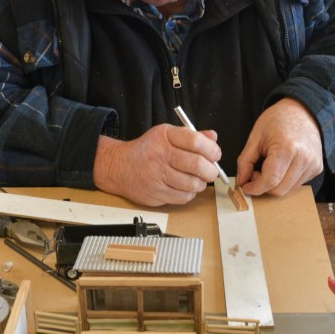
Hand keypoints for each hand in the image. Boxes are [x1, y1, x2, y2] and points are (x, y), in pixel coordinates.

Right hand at [93, 125, 221, 205]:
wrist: (119, 167)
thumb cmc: (147, 150)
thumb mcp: (166, 135)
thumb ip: (191, 136)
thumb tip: (213, 138)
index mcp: (164, 136)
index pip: (196, 141)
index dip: (212, 150)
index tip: (215, 155)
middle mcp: (160, 155)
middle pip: (197, 164)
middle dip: (211, 170)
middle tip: (211, 171)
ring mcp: (157, 176)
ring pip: (193, 184)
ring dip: (201, 184)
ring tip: (197, 179)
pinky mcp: (156, 194)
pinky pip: (183, 197)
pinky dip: (189, 194)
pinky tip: (185, 187)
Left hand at [236, 98, 322, 196]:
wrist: (303, 111)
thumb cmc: (278, 120)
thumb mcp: (255, 136)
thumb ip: (245, 161)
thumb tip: (240, 182)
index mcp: (286, 149)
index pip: (270, 181)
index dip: (254, 188)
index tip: (245, 186)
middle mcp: (304, 159)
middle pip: (279, 190)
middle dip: (263, 187)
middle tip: (255, 173)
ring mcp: (313, 165)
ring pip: (288, 190)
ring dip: (274, 185)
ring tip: (268, 167)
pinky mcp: (317, 168)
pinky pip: (297, 184)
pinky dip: (285, 181)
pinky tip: (281, 167)